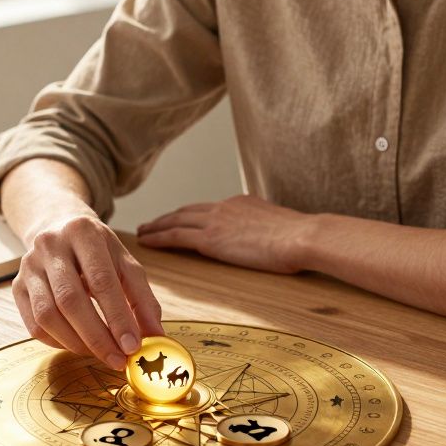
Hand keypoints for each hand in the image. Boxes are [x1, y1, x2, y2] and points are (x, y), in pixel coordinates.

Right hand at [12, 214, 163, 369]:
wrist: (57, 228)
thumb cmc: (96, 251)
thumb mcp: (124, 263)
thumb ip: (142, 298)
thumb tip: (155, 335)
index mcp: (82, 232)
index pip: (101, 280)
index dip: (117, 316)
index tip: (132, 345)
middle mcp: (50, 245)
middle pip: (70, 300)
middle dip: (97, 337)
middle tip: (117, 360)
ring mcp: (28, 267)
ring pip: (48, 316)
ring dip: (77, 343)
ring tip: (100, 353)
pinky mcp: (17, 286)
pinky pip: (34, 325)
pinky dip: (58, 342)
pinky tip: (78, 344)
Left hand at [136, 195, 314, 273]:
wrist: (302, 236)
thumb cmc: (300, 239)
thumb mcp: (281, 228)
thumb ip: (267, 231)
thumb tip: (271, 241)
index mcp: (241, 203)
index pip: (208, 209)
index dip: (190, 215)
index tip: (179, 220)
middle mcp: (224, 207)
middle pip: (186, 211)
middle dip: (167, 217)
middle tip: (150, 224)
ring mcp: (216, 221)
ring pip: (175, 220)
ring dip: (156, 226)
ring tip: (142, 233)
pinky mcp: (211, 238)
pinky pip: (176, 236)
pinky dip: (159, 238)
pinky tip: (147, 242)